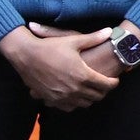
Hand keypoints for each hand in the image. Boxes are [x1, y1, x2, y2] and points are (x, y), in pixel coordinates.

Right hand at [0, 23, 119, 110]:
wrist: (25, 54)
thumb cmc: (49, 46)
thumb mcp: (72, 40)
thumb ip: (93, 38)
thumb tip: (111, 31)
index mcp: (83, 75)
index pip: (106, 85)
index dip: (113, 83)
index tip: (114, 79)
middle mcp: (74, 89)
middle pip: (97, 96)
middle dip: (103, 91)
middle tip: (103, 85)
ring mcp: (62, 96)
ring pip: (84, 104)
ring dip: (90, 98)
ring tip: (89, 90)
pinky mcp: (51, 99)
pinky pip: (69, 107)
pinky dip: (74, 103)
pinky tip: (74, 96)